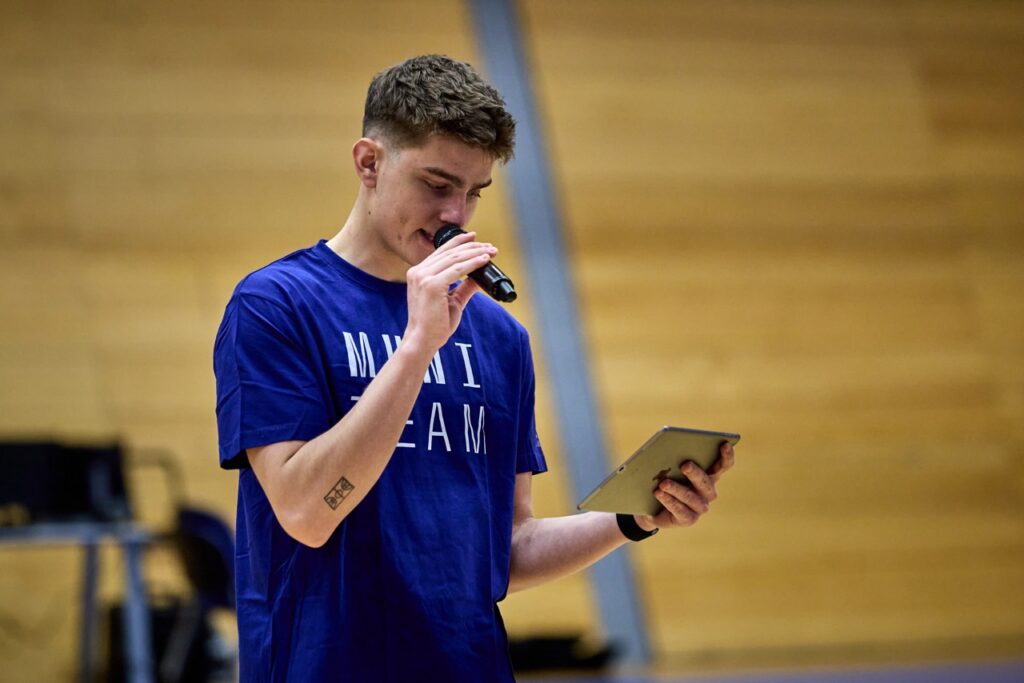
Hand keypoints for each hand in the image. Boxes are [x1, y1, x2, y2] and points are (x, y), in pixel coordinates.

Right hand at [403, 231, 495, 351]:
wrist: (422, 340)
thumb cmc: (434, 324)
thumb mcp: (452, 301)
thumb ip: (463, 287)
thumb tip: (478, 277)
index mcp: (418, 273)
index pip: (441, 252)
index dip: (459, 242)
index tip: (475, 238)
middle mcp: (418, 272)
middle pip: (450, 252)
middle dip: (472, 247)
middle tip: (490, 246)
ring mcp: (423, 277)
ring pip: (455, 258)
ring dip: (476, 253)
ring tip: (491, 252)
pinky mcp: (432, 285)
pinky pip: (458, 269)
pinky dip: (473, 263)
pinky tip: (484, 260)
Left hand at [635, 442, 735, 531]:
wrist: (653, 507)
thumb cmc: (664, 481)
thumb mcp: (669, 469)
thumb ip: (673, 460)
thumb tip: (667, 452)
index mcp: (709, 476)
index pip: (723, 466)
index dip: (726, 456)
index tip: (724, 444)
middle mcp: (708, 492)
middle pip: (705, 482)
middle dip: (696, 473)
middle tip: (685, 465)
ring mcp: (700, 507)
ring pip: (691, 497)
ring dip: (677, 489)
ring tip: (663, 483)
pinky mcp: (688, 519)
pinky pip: (680, 510)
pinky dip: (669, 501)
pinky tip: (659, 493)